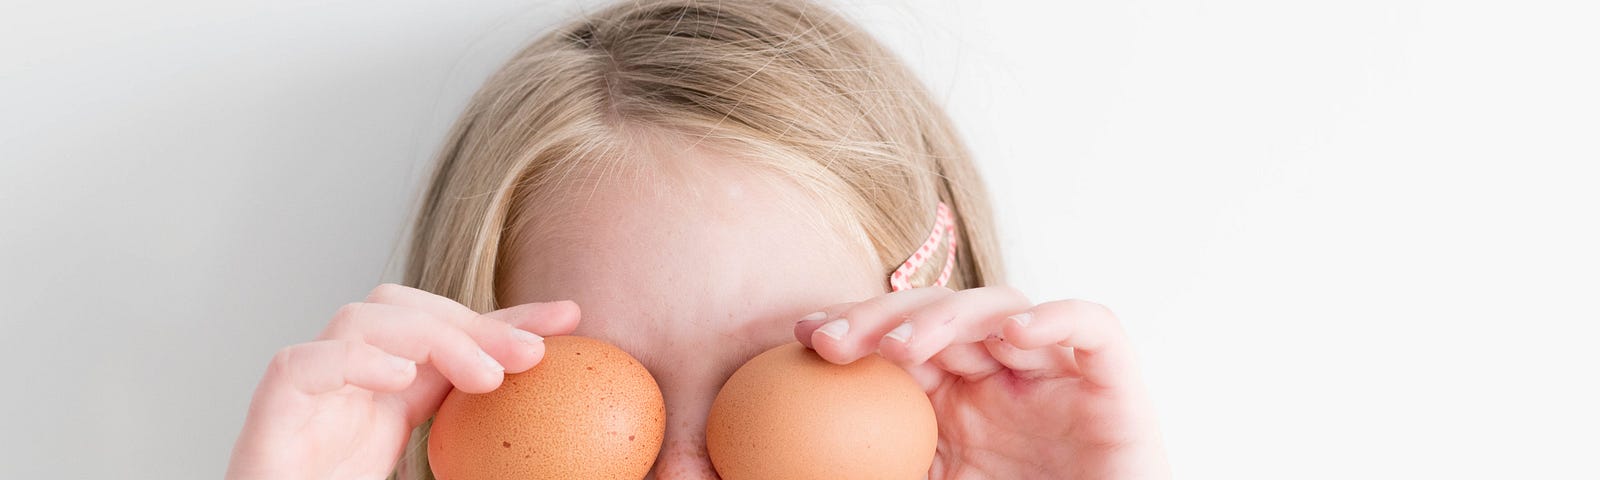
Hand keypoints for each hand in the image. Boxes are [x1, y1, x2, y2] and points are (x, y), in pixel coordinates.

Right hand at [226, 284, 579, 478]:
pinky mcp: (270, 417)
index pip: (450, 338)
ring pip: (359, 320)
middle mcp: (348, 387)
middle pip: (403, 309)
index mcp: (389, 402)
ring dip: (430, 334)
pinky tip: (401, 378)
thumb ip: (480, 465)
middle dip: (472, 319)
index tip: (570, 317)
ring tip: (485, 375)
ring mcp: (307, 397)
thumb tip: (557, 466)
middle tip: (532, 352)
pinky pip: (302, 365)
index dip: (508, 320)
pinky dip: (352, 360)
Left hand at [795, 286, 1168, 478]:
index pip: (898, 337)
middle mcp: (1000, 373)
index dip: (852, 324)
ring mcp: (1054, 370)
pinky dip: (1054, 318)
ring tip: (902, 349)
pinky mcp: (1112, 378)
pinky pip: (1090, 325)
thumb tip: (773, 477)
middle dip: (882, 316)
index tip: (801, 336)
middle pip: (939, 312)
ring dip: (946, 317)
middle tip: (831, 340)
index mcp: (954, 397)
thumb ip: (873, 472)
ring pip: (1000, 306)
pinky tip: (1010, 334)